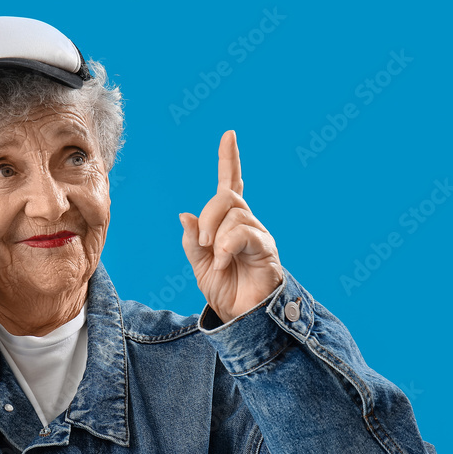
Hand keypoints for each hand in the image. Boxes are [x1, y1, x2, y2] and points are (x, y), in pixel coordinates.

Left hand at [179, 131, 282, 322]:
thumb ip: (192, 240)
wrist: (242, 317)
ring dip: (216, 235)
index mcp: (229, 223)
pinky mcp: (266, 249)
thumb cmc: (225, 290)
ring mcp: (259, 235)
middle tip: (202, 243)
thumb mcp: (199, 264)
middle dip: (208, 216)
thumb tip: (186, 215)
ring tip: (216, 260)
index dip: (229, 161)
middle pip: (226, 197)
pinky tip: (223, 262)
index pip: (230, 185)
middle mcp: (247, 224)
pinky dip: (227, 246)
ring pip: (234, 213)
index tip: (229, 136)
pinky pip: (244, 233)